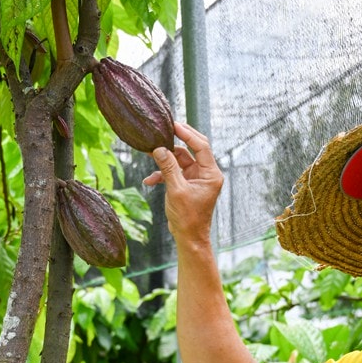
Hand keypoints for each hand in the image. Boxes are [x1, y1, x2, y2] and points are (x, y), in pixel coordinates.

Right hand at [143, 120, 223, 243]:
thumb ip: (168, 168)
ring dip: (165, 160)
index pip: (202, 146)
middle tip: (165, 128)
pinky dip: (163, 174)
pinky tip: (150, 180)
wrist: (188, 237)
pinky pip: (175, 172)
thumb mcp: (176, 190)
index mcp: (211, 174)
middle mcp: (206, 174)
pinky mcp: (187, 184)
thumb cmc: (188, 218)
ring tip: (149, 155)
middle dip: (177, 140)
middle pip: (192, 149)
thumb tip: (159, 149)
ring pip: (180, 160)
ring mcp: (196, 178)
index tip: (174, 125)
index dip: (188, 134)